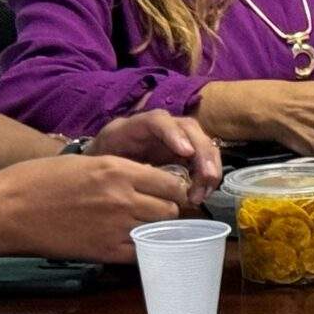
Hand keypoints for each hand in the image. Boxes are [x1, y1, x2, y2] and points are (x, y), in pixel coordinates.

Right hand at [0, 154, 189, 261]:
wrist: (5, 210)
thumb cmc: (38, 180)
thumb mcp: (85, 162)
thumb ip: (120, 171)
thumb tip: (146, 179)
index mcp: (118, 170)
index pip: (170, 183)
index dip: (172, 189)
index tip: (167, 193)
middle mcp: (123, 198)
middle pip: (170, 209)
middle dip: (167, 210)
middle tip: (155, 212)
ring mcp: (115, 226)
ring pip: (158, 231)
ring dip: (155, 230)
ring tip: (142, 227)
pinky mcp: (103, 251)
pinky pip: (139, 253)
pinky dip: (140, 249)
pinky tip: (130, 244)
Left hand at [89, 109, 221, 194]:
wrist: (104, 172)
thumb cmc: (103, 169)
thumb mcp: (104, 167)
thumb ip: (119, 170)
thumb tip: (142, 184)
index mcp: (135, 127)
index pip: (157, 121)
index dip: (174, 134)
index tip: (186, 154)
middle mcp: (161, 127)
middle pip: (189, 128)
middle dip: (202, 152)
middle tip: (207, 177)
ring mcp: (177, 138)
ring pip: (202, 141)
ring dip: (210, 166)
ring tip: (205, 192)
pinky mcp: (187, 153)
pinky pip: (206, 159)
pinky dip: (210, 175)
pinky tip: (205, 192)